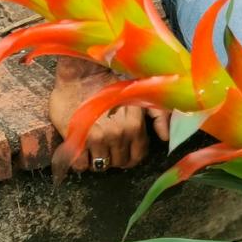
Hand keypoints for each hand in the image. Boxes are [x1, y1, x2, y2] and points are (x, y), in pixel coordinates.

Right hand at [50, 65, 170, 174]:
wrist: (81, 76)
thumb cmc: (109, 85)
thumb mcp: (140, 97)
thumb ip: (158, 116)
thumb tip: (165, 137)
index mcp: (135, 127)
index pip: (138, 155)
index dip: (132, 157)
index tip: (124, 154)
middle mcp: (118, 135)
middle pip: (119, 162)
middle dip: (115, 158)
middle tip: (107, 149)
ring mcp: (97, 139)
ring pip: (101, 165)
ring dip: (98, 161)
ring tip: (94, 149)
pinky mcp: (76, 140)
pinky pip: (81, 165)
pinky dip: (81, 162)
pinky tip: (81, 151)